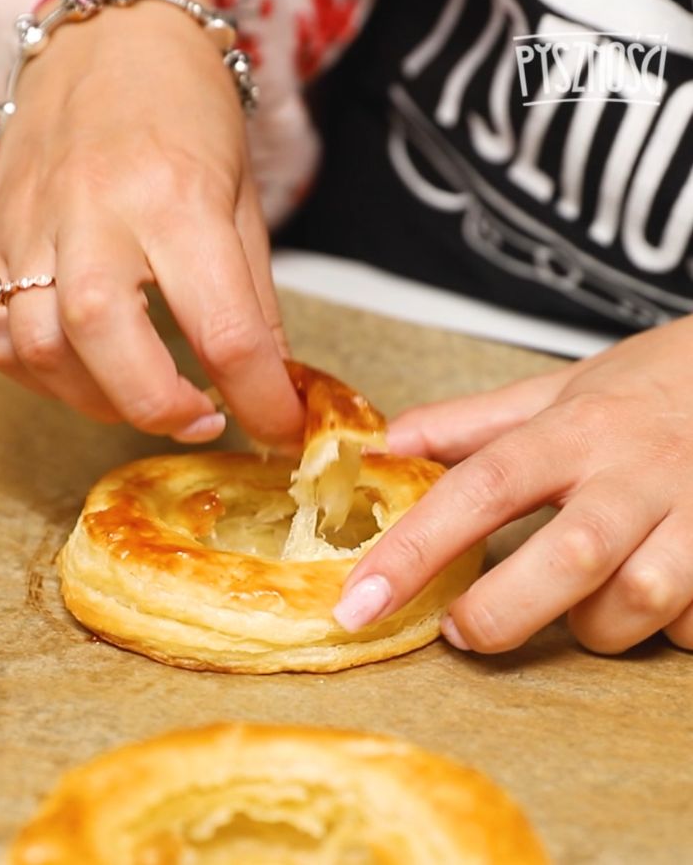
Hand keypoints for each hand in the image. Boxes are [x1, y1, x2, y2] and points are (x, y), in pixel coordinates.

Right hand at [0, 0, 302, 443]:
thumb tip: (271, 388)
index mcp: (177, 197)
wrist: (107, 43)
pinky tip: (87, 373)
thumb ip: (253, 305)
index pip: (225, 330)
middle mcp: (94, 208)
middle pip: (106, 338)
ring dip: (99, 400)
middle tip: (202, 419)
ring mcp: (31, 222)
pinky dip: (44, 377)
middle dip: (159, 408)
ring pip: (40, 345)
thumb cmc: (185, 118)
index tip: (278, 428)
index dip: (261, 401)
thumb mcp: (241, 205)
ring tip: (144, 397)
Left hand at [334, 317, 692, 653]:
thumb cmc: (649, 390)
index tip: (360, 601)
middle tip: (462, 631)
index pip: (479, 488)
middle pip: (562, 558)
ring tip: (577, 606)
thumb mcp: (559, 391)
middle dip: (500, 613)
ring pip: (636, 602)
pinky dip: (666, 627)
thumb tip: (389, 442)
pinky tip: (656, 598)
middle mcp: (634, 472)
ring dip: (594, 626)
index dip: (413, 549)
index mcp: (574, 430)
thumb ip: (472, 422)